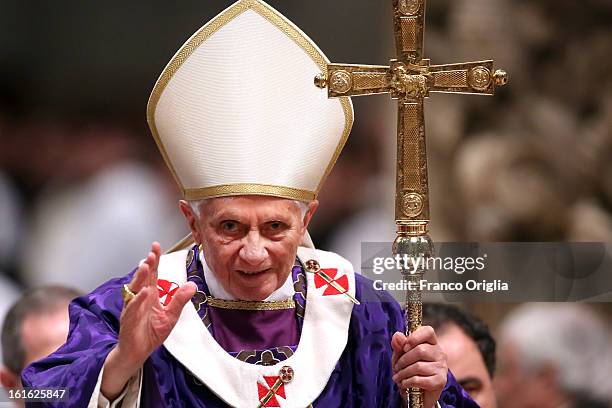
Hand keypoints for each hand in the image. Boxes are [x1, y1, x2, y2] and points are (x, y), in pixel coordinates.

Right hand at [101, 242, 195, 399]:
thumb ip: (179, 300)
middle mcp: (140, 299)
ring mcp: (132, 309)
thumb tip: (192, 285)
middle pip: (143, 279)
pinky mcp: (128, 321)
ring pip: (135, 290)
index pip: (152, 274)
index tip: (156, 246)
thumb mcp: (170, 315)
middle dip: (147, 265)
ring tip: (146, 266)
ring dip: (140, 278)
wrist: (137, 353)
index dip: (154, 260)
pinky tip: (143, 293)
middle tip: (152, 253)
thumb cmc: (151, 333)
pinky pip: (133, 309)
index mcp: (150, 296)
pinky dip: (138, 301)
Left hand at [391, 326, 447, 407]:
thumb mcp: (400, 357)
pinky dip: (407, 382)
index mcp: (431, 343)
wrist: (416, 395)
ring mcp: (442, 367)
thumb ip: (399, 346)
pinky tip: (403, 384)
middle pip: (420, 350)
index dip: (415, 337)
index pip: (428, 331)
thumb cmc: (409, 371)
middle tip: (396, 368)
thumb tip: (397, 335)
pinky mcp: (440, 381)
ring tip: (397, 377)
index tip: (405, 347)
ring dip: (403, 373)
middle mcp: (439, 353)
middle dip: (403, 360)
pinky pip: (419, 379)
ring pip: (418, 366)